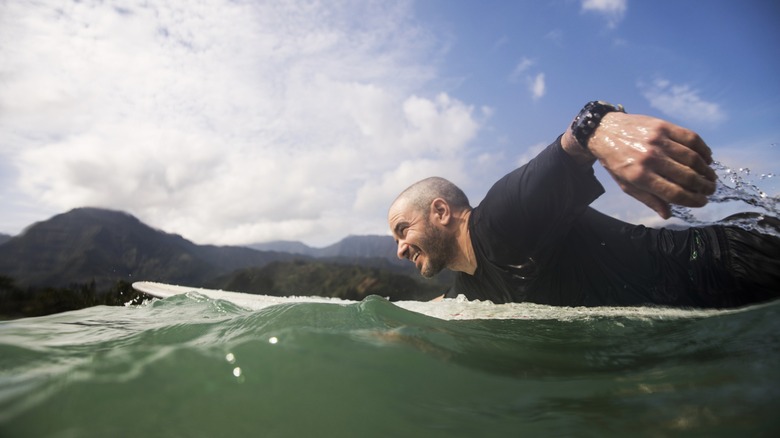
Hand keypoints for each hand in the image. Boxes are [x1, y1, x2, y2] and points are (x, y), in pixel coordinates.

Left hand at [585, 112, 716, 218]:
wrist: (605, 131)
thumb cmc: (616, 161)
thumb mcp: (626, 185)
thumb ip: (648, 199)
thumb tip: (668, 214)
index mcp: (640, 177)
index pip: (675, 193)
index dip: (693, 200)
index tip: (702, 202)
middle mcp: (651, 159)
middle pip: (687, 176)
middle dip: (704, 186)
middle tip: (710, 190)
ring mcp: (658, 141)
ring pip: (692, 157)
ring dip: (706, 169)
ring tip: (710, 176)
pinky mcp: (663, 126)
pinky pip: (690, 138)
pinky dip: (703, 149)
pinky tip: (706, 157)